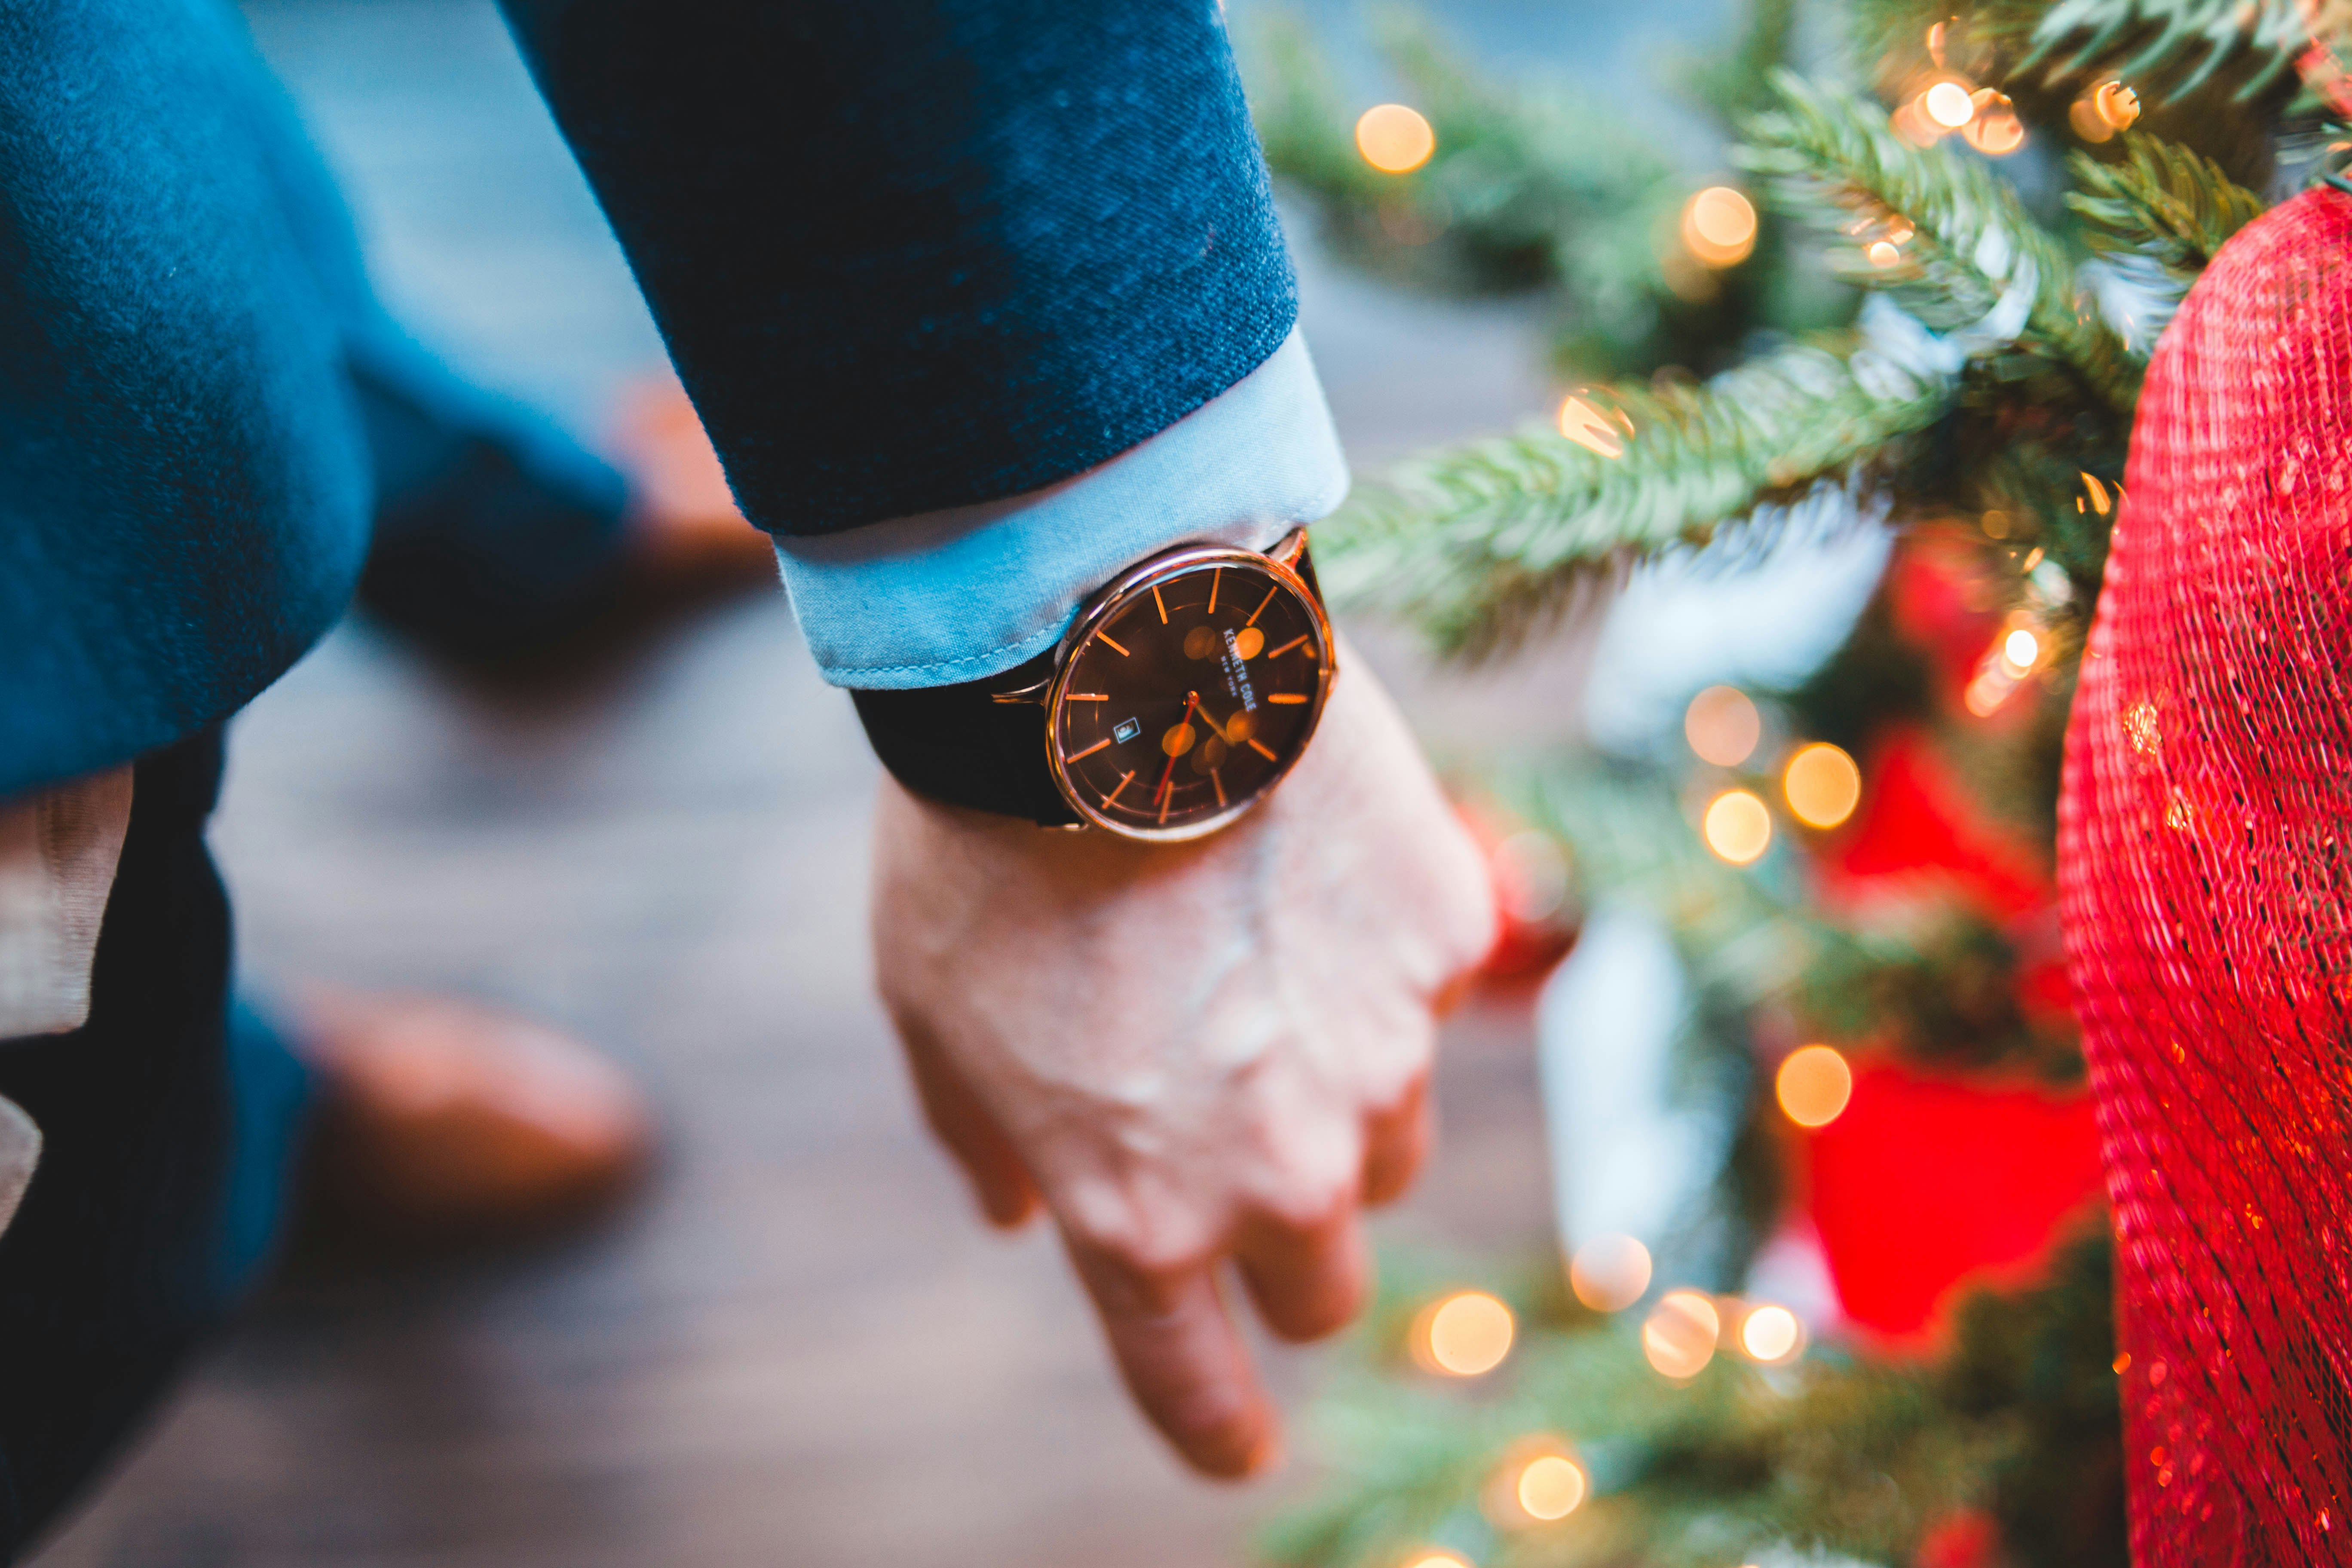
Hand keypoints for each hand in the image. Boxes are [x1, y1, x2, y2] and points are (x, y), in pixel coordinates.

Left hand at [870, 652, 1494, 1475]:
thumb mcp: (932, 1016)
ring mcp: (1382, 1059)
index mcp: (1138, 1210)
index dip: (1218, 1426)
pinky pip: (1426, 1000)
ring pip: (1392, 1147)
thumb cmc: (985, 851)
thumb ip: (985, 1140)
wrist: (1100, 673)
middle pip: (1324, 1281)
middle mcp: (1277, 1166)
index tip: (1237, 1440)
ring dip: (1339, 1105)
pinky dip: (1377, 968)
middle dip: (1285, 1243)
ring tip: (1263, 980)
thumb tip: (1016, 1215)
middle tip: (1240, 1146)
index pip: (1197, 1387)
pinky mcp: (1443, 948)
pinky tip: (1304, 875)